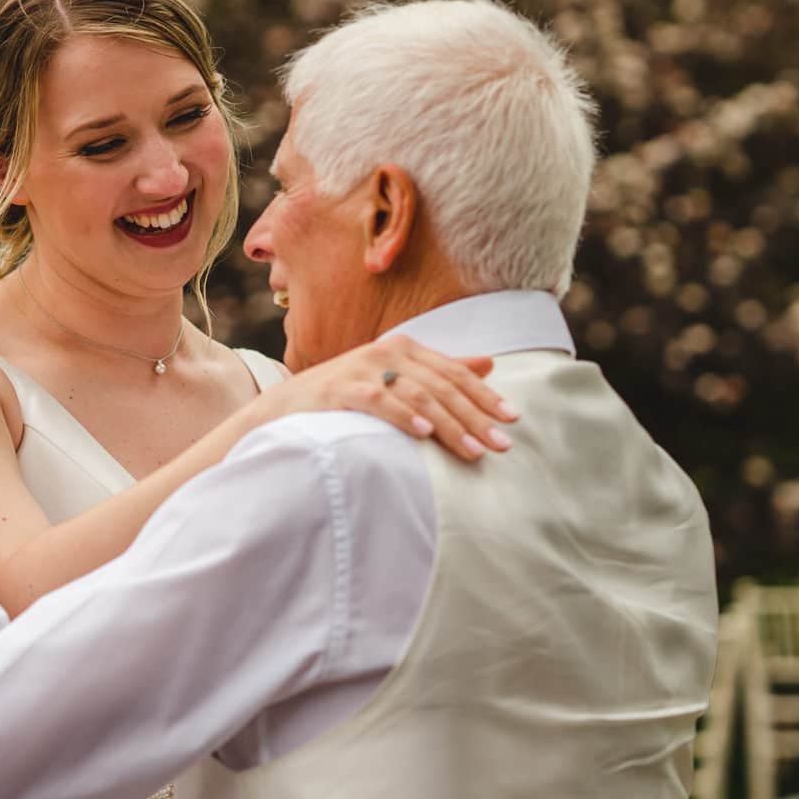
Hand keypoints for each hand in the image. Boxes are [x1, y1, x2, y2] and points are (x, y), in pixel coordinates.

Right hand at [262, 336, 516, 461]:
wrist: (286, 406)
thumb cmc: (347, 395)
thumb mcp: (395, 378)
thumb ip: (439, 371)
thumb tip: (488, 364)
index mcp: (404, 347)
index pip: (454, 372)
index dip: (484, 395)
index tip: (512, 419)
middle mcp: (386, 351)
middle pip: (442, 386)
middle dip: (474, 417)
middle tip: (499, 445)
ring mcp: (362, 368)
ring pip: (418, 396)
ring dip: (448, 426)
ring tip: (471, 451)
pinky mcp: (340, 388)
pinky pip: (379, 401)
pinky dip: (404, 416)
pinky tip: (424, 434)